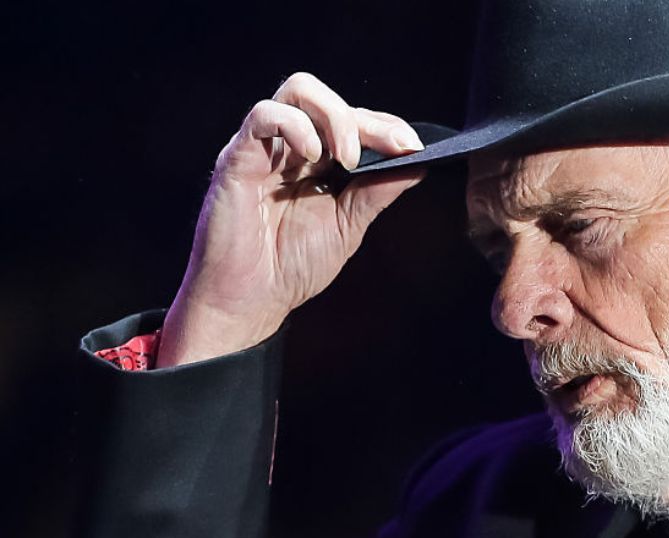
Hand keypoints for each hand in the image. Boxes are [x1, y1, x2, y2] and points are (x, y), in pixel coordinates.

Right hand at [158, 72, 424, 366]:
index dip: (385, 126)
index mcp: (317, 161)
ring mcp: (264, 149)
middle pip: (328, 99)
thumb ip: (377, 192)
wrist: (251, 300)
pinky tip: (313, 155)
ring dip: (335, 117)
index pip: (354, 120)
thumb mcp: (348, 226)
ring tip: (349, 158)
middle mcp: (290, 148)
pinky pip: (263, 115)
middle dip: (367, 120)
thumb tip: (418, 164)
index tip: (415, 146)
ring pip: (298, 92)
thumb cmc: (291, 266)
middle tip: (394, 147)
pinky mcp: (238, 158)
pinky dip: (295, 126)